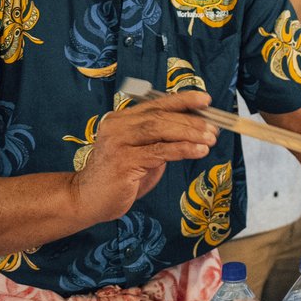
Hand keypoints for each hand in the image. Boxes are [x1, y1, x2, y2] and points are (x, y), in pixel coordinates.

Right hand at [72, 90, 218, 223]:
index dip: (182, 100)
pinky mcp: (123, 161)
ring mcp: (118, 142)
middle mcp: (117, 125)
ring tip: (210, 138)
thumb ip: (161, 140)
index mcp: (122, 119)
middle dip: (191, 121)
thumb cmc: (119, 178)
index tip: (205, 100)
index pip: (156, 104)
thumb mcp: (143, 153)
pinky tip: (199, 151)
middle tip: (214, 128)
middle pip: (160, 115)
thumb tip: (195, 130)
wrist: (87, 200)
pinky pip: (159, 151)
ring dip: (190, 133)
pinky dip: (182, 149)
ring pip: (160, 129)